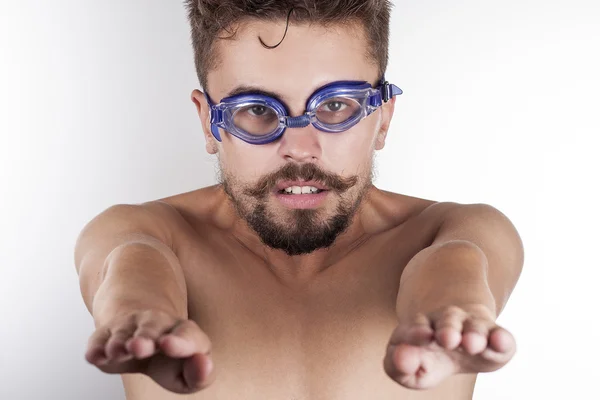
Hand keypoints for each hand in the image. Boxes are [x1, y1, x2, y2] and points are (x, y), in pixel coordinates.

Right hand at [85, 309, 214, 393]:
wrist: (140, 330)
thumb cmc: (170, 357)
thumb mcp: (190, 368)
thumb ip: (202, 374)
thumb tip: (204, 366)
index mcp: (181, 332)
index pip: (186, 335)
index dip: (180, 341)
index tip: (168, 344)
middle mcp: (155, 325)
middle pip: (152, 328)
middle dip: (146, 337)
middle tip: (141, 346)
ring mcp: (128, 328)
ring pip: (123, 333)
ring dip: (120, 342)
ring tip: (119, 351)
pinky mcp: (104, 336)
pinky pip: (98, 340)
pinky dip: (96, 347)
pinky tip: (94, 355)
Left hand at [383, 304, 515, 389]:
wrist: (459, 328)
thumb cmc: (428, 354)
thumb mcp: (408, 364)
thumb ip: (398, 366)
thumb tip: (401, 361)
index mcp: (421, 328)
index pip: (415, 328)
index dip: (416, 332)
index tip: (422, 335)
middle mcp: (447, 322)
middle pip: (447, 321)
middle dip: (447, 329)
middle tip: (447, 338)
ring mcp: (472, 327)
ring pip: (474, 326)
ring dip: (473, 334)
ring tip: (471, 343)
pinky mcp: (495, 336)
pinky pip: (501, 336)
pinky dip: (502, 339)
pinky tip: (500, 340)